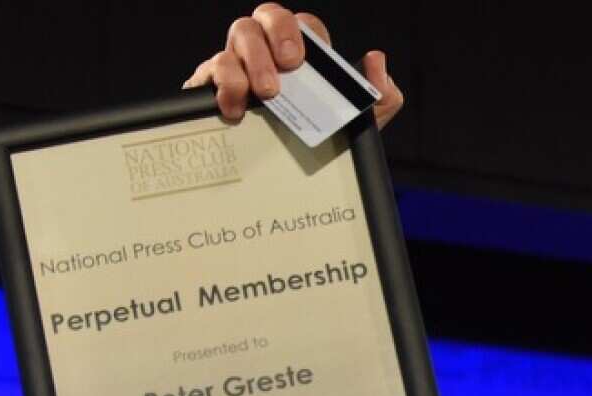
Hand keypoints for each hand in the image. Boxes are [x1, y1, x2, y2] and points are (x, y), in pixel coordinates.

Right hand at [183, 3, 403, 128]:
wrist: (286, 182)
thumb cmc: (319, 141)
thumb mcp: (357, 125)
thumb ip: (381, 97)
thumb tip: (375, 60)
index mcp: (303, 54)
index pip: (302, 25)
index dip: (302, 31)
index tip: (305, 58)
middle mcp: (269, 51)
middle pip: (265, 17)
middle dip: (276, 36)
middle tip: (289, 67)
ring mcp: (240, 64)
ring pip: (237, 36)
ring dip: (251, 61)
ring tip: (265, 94)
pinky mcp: (214, 84)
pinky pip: (211, 68)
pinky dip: (222, 84)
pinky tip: (235, 109)